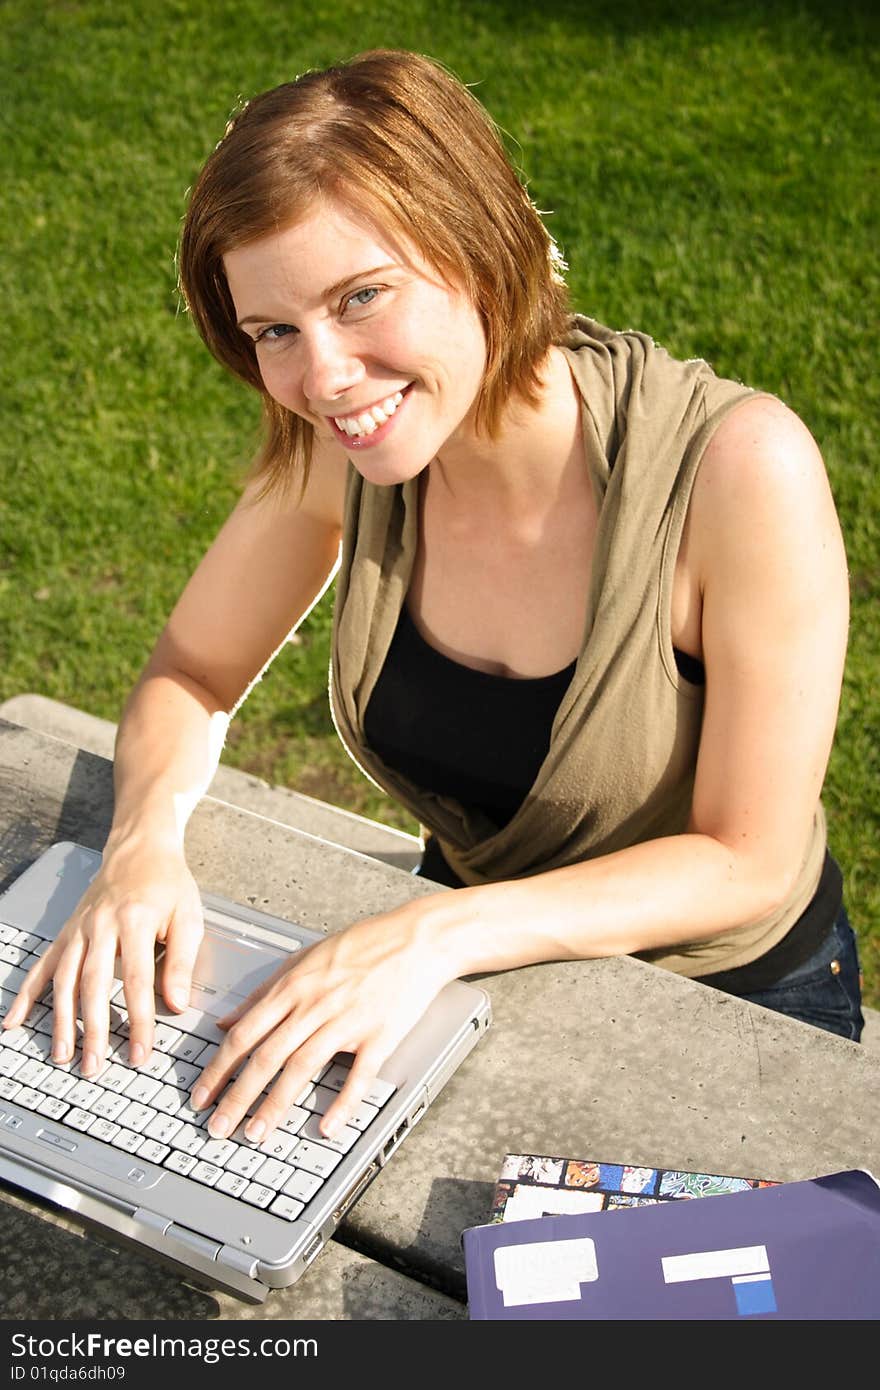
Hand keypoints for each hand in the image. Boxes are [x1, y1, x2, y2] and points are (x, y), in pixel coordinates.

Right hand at [1, 834, 203, 1075]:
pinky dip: (27, 994)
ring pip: (65, 980)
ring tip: (63, 1055)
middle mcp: (100, 925)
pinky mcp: (67, 931)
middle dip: (93, 1030)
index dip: (138, 1020)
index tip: (139, 1052)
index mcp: (135, 921)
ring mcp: (79, 929)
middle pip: (93, 985)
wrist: (139, 847)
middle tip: (95, 1067)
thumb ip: (182, 962)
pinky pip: (43, 965)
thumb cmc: (168, 883)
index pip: (137, 980)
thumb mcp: (189, 916)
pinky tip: (15, 1020)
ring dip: (62, 1020)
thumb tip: (178, 1005)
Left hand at [192, 898, 454, 1141]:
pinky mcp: (380, 1035)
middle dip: (237, 1096)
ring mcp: (347, 1021)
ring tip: (256, 1134)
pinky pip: (358, 1075)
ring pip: (302, 1068)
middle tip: (218, 1127)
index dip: (219, 1069)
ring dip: (275, 1105)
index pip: (244, 1034)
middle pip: (267, 1056)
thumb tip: (226, 1019)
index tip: (201, 1096)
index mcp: (292, 987)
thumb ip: (262, 992)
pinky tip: (327, 1128)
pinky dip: (342, 1104)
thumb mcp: (302, 959)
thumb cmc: (360, 946)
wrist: (415, 939)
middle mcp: (314, 1005)